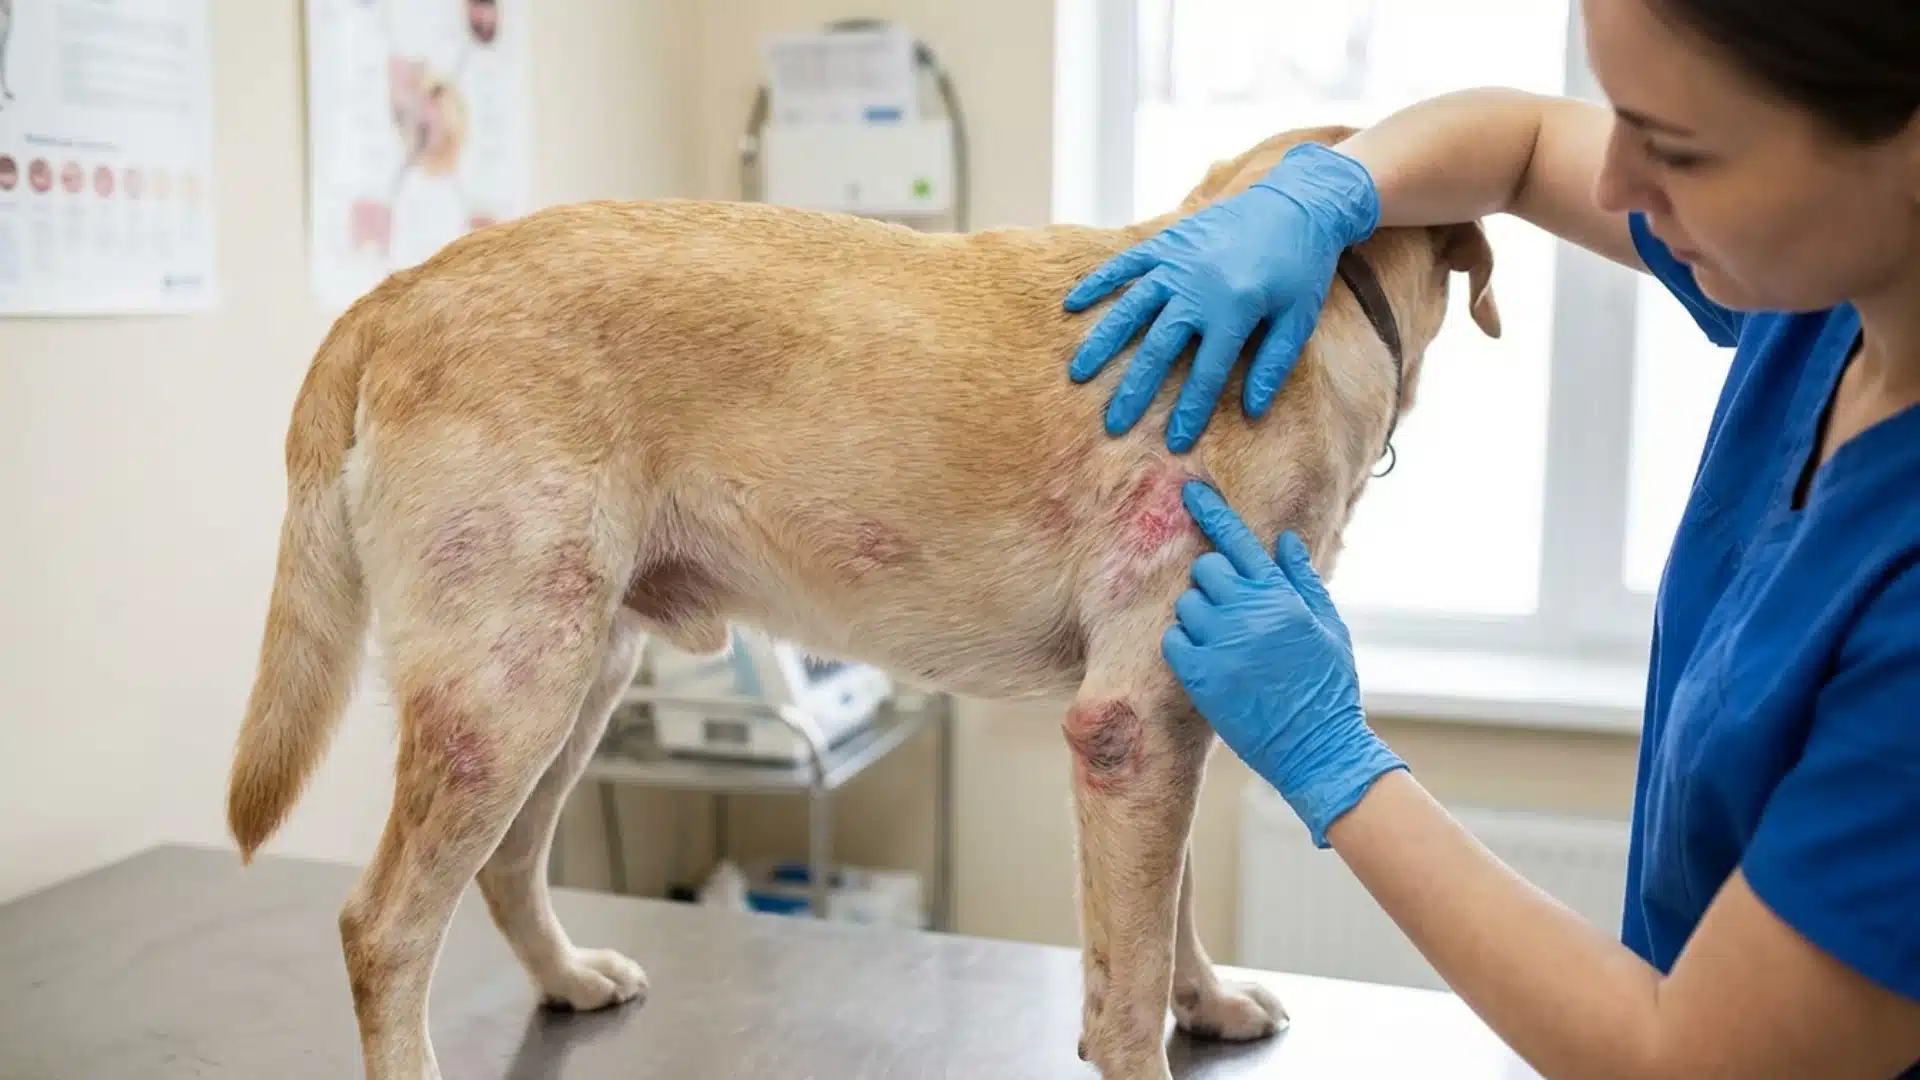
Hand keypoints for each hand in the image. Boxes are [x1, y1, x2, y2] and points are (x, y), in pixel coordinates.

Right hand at [1063, 143, 1379, 452]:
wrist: (1297, 201)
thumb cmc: (1301, 267)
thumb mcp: (1298, 318)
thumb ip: (1273, 364)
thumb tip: (1252, 410)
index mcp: (1235, 311)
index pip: (1205, 374)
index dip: (1190, 411)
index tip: (1174, 443)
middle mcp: (1199, 289)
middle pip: (1158, 349)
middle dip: (1134, 390)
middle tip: (1112, 425)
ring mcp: (1178, 263)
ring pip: (1131, 308)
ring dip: (1103, 342)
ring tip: (1078, 374)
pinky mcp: (1167, 242)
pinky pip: (1125, 264)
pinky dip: (1098, 282)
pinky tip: (1072, 304)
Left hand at [1163, 481, 1405, 846]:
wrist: (1317, 746)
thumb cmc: (1327, 687)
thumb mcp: (1329, 627)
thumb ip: (1303, 581)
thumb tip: (1284, 541)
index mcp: (1281, 596)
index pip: (1239, 540)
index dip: (1211, 511)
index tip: (1190, 491)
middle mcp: (1249, 612)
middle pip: (1205, 568)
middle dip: (1213, 583)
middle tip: (1231, 612)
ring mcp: (1222, 643)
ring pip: (1187, 604)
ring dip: (1199, 617)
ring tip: (1226, 644)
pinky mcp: (1201, 675)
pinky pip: (1174, 640)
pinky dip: (1184, 645)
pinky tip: (1208, 662)